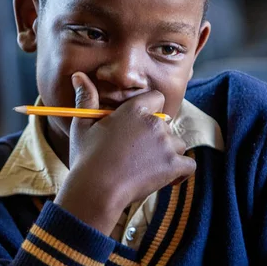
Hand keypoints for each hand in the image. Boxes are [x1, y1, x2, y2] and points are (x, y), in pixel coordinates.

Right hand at [54, 72, 195, 234]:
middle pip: (167, 124)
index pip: (156, 98)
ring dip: (168, 154)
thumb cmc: (86, 158)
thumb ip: (86, 98)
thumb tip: (78, 75)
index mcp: (134, 109)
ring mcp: (166, 144)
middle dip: (156, 137)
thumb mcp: (82, 125)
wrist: (95, 190)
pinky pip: (188, 165)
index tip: (138, 125)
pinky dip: (180, 172)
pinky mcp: (173, 165)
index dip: (150, 110)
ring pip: (178, 144)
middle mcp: (154, 123)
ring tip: (146, 166)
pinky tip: (166, 178)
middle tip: (135, 153)